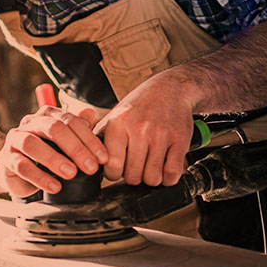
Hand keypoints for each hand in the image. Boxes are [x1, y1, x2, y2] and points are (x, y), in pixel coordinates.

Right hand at [0, 106, 108, 197]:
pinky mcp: (6, 158)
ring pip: (32, 144)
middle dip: (75, 148)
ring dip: (54, 159)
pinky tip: (55, 186)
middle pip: (52, 128)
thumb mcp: (65, 142)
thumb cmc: (45, 153)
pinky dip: (39, 177)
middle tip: (90, 167)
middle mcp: (30, 123)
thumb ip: (79, 128)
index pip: (70, 120)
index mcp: (47, 115)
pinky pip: (21, 165)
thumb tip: (91, 114)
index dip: (89, 139)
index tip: (103, 158)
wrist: (15, 169)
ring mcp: (15, 139)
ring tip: (71, 174)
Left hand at [93, 71, 199, 186]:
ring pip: (153, 178)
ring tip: (149, 167)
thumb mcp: (115, 115)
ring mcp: (161, 135)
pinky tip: (164, 168)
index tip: (116, 171)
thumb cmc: (140, 105)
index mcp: (119, 123)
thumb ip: (101, 137)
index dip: (113, 174)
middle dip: (133, 177)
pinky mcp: (179, 140)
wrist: (170, 88)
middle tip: (135, 168)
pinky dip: (168, 178)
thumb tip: (87, 159)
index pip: (112, 165)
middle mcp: (139, 128)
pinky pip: (172, 174)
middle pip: (133, 176)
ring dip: (151, 178)